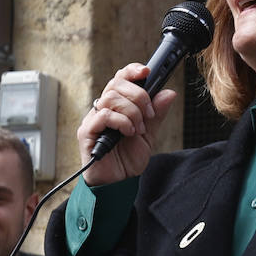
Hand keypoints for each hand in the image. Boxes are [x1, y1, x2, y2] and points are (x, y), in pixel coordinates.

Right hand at [79, 64, 176, 185]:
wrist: (118, 184)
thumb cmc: (128, 160)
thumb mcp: (149, 135)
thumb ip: (156, 115)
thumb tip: (168, 93)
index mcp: (117, 107)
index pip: (120, 79)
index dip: (131, 71)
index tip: (146, 71)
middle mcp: (103, 109)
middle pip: (116, 84)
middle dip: (138, 95)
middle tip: (149, 114)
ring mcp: (93, 119)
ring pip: (110, 98)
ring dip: (131, 111)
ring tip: (139, 129)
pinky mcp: (87, 132)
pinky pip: (103, 115)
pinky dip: (121, 121)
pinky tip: (129, 133)